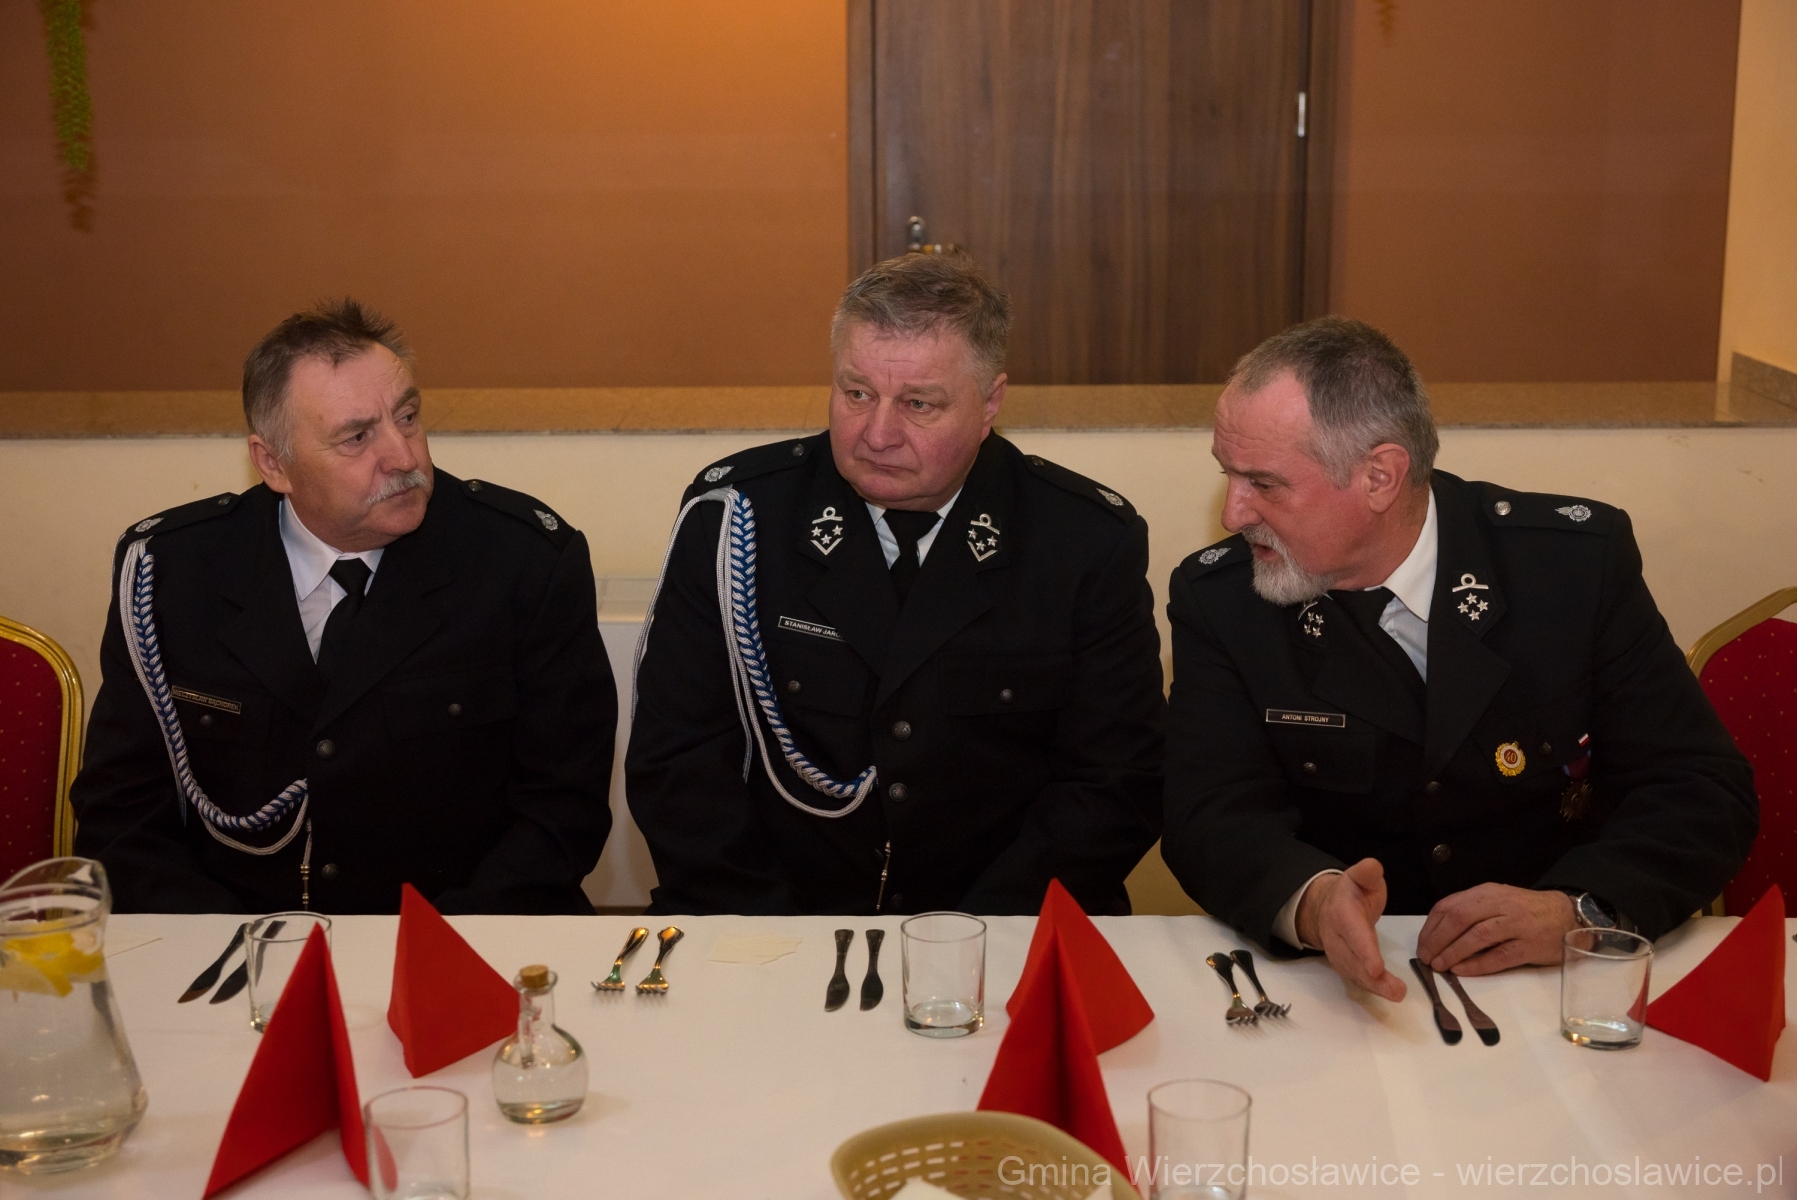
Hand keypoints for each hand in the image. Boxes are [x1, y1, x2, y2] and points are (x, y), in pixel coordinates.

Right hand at [1296, 858, 1405, 1001]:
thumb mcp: (1361, 877)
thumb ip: (1367, 872)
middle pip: (1352, 960)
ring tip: (1396, 994)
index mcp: (1342, 913)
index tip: (1377, 968)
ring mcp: (1338, 953)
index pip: (1353, 934)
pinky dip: (1371, 988)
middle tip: (1396, 991)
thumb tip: (1372, 866)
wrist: (1328, 906)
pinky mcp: (1344, 964)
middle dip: (1372, 978)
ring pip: (1353, 973)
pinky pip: (1355, 978)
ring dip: (1374, 987)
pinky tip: (1388, 993)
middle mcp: (1336, 936)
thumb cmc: (1354, 892)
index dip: (1364, 952)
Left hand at [1416, 884, 1576, 974]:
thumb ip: (1470, 911)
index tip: (1421, 945)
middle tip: (1426, 958)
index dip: (1430, 927)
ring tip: (1439, 966)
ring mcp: (1516, 924)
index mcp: (1486, 893)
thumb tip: (1436, 934)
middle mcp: (1500, 905)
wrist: (1565, 916)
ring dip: (1453, 952)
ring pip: (1477, 935)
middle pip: (1460, 918)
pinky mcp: (1530, 946)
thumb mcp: (1495, 901)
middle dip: (1437, 940)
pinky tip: (1462, 971)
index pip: (1449, 905)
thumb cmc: (1524, 911)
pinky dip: (1477, 964)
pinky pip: (1499, 956)